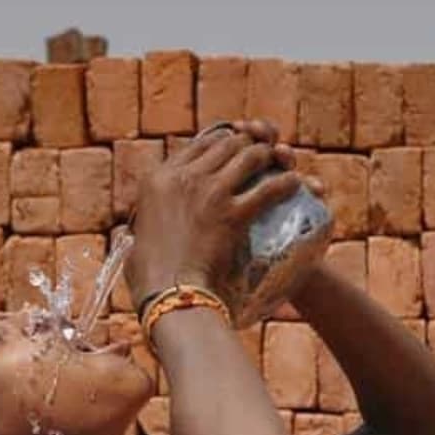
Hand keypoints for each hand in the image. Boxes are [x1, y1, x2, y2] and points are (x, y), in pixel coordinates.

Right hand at [125, 120, 304, 307]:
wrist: (168, 291)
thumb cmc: (149, 272)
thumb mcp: (140, 230)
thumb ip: (147, 215)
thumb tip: (141, 221)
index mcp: (157, 178)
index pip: (197, 144)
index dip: (221, 143)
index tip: (232, 149)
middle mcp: (183, 177)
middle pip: (226, 144)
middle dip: (247, 145)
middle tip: (260, 155)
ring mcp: (210, 192)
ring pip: (250, 157)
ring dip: (267, 157)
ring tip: (279, 163)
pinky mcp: (233, 213)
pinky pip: (269, 188)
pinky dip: (285, 183)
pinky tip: (294, 183)